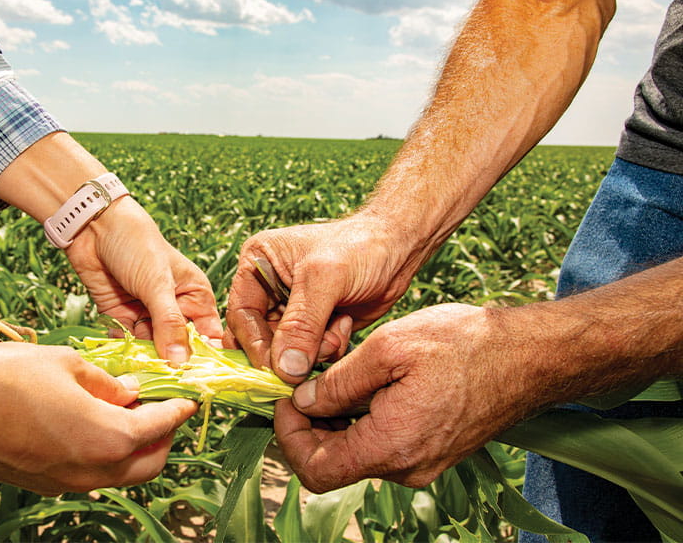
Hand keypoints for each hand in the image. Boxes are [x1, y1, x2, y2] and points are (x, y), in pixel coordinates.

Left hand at [0, 132, 222, 362]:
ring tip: (143, 380)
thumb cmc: (136, 244)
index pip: (208, 335)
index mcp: (195, 296)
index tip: (201, 384)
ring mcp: (147, 315)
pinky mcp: (121, 318)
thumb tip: (182, 363)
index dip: (206, 359)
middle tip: (167, 387)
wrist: (92, 226)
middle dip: (172, 366)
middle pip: (179, 348)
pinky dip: (125, 354)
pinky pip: (128, 344)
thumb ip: (169, 324)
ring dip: (147, 363)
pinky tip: (123, 365)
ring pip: (152, 350)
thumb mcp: (157, 284)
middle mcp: (175, 309)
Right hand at [0, 304, 198, 494]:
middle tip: (160, 405)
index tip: (189, 397)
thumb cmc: (1, 376)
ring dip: (131, 448)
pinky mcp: (39, 483)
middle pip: (149, 464)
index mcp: (108, 438)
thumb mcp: (65, 364)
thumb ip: (105, 382)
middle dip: (162, 437)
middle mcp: (91, 471)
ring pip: (118, 474)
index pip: (161, 427)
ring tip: (123, 411)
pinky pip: (87, 474)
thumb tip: (127, 392)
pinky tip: (88, 422)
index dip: (178, 409)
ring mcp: (64, 483)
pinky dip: (101, 453)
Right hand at [225, 215, 419, 382]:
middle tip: (304, 365)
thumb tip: (283, 370)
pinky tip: (344, 326)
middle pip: (259, 338)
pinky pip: (308, 355)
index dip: (253, 344)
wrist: (400, 249)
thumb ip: (302, 325)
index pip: (241, 315)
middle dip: (285, 353)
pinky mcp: (314, 327)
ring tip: (337, 330)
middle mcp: (268, 289)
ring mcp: (292, 311)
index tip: (273, 369)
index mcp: (256, 265)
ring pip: (285, 352)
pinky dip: (327, 351)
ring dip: (311, 352)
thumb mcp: (325, 280)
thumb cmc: (360, 248)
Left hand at [274, 303, 538, 491]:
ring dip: (335, 420)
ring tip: (335, 375)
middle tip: (304, 382)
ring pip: (356, 452)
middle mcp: (405, 467)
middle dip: (308, 425)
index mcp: (390, 447)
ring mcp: (421, 463)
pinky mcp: (432, 450)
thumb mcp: (389, 349)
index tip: (286, 397)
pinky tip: (364, 384)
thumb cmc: (464, 345)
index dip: (289, 436)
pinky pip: (381, 444)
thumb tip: (302, 400)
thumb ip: (338, 382)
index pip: (315, 470)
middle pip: (333, 464)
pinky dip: (361, 419)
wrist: (529, 355)